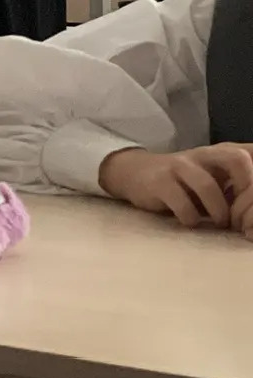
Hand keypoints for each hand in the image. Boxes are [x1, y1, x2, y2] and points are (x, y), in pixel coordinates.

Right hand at [99, 144, 252, 231]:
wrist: (136, 173)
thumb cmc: (185, 183)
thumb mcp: (217, 180)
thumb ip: (240, 189)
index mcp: (223, 153)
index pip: (252, 156)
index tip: (252, 212)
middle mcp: (205, 154)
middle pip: (240, 160)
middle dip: (248, 195)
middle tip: (242, 220)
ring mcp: (180, 165)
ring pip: (209, 185)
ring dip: (220, 213)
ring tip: (219, 224)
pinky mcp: (159, 181)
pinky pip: (183, 204)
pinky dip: (192, 219)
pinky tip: (191, 221)